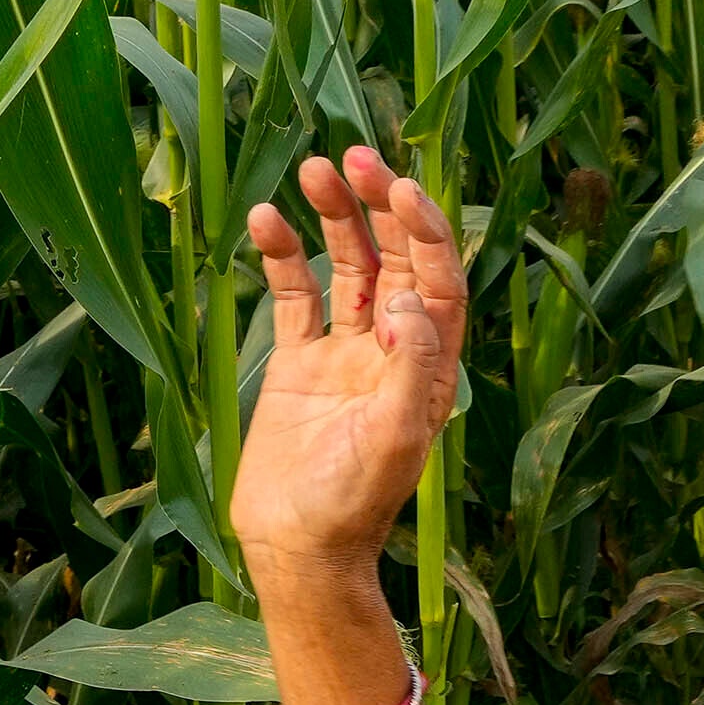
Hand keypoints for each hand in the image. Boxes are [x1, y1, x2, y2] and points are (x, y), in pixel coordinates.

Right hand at [229, 150, 469, 568]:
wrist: (296, 547)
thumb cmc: (352, 504)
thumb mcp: (392, 439)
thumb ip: (408, 367)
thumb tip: (413, 298)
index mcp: (430, 367)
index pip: (440, 280)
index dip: (425, 231)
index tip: (398, 189)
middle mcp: (394, 350)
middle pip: (396, 259)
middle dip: (379, 206)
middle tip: (354, 156)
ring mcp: (346, 352)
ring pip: (347, 265)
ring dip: (334, 217)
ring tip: (311, 168)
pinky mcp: (300, 362)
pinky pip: (294, 295)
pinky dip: (281, 255)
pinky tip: (263, 220)